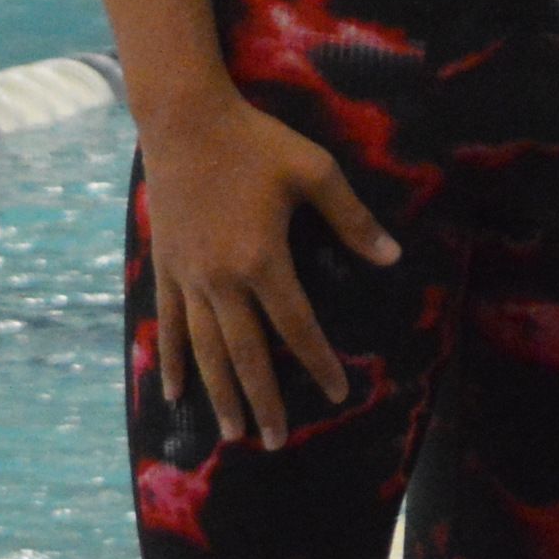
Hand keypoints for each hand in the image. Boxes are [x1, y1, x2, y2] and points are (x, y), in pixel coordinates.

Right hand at [143, 92, 398, 452]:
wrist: (184, 118)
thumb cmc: (255, 141)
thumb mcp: (314, 170)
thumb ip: (352, 218)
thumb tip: (392, 258)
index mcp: (263, 259)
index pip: (296, 326)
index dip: (318, 362)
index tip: (336, 393)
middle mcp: (222, 278)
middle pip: (246, 353)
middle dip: (264, 400)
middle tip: (275, 441)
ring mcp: (188, 275)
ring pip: (205, 348)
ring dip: (220, 393)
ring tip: (231, 431)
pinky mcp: (166, 266)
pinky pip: (168, 323)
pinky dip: (171, 360)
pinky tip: (174, 392)